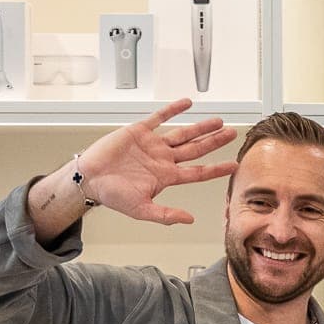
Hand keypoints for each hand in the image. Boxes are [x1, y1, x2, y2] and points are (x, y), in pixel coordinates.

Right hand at [71, 99, 239, 224]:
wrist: (89, 178)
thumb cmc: (112, 195)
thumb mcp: (141, 209)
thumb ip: (165, 214)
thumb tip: (189, 219)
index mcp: (166, 177)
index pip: (198, 172)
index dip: (217, 169)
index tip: (234, 165)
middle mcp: (163, 159)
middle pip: (196, 149)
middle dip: (214, 142)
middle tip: (232, 134)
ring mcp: (152, 144)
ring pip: (183, 134)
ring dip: (201, 128)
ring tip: (218, 121)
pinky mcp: (139, 131)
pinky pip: (160, 118)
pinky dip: (173, 110)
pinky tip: (187, 104)